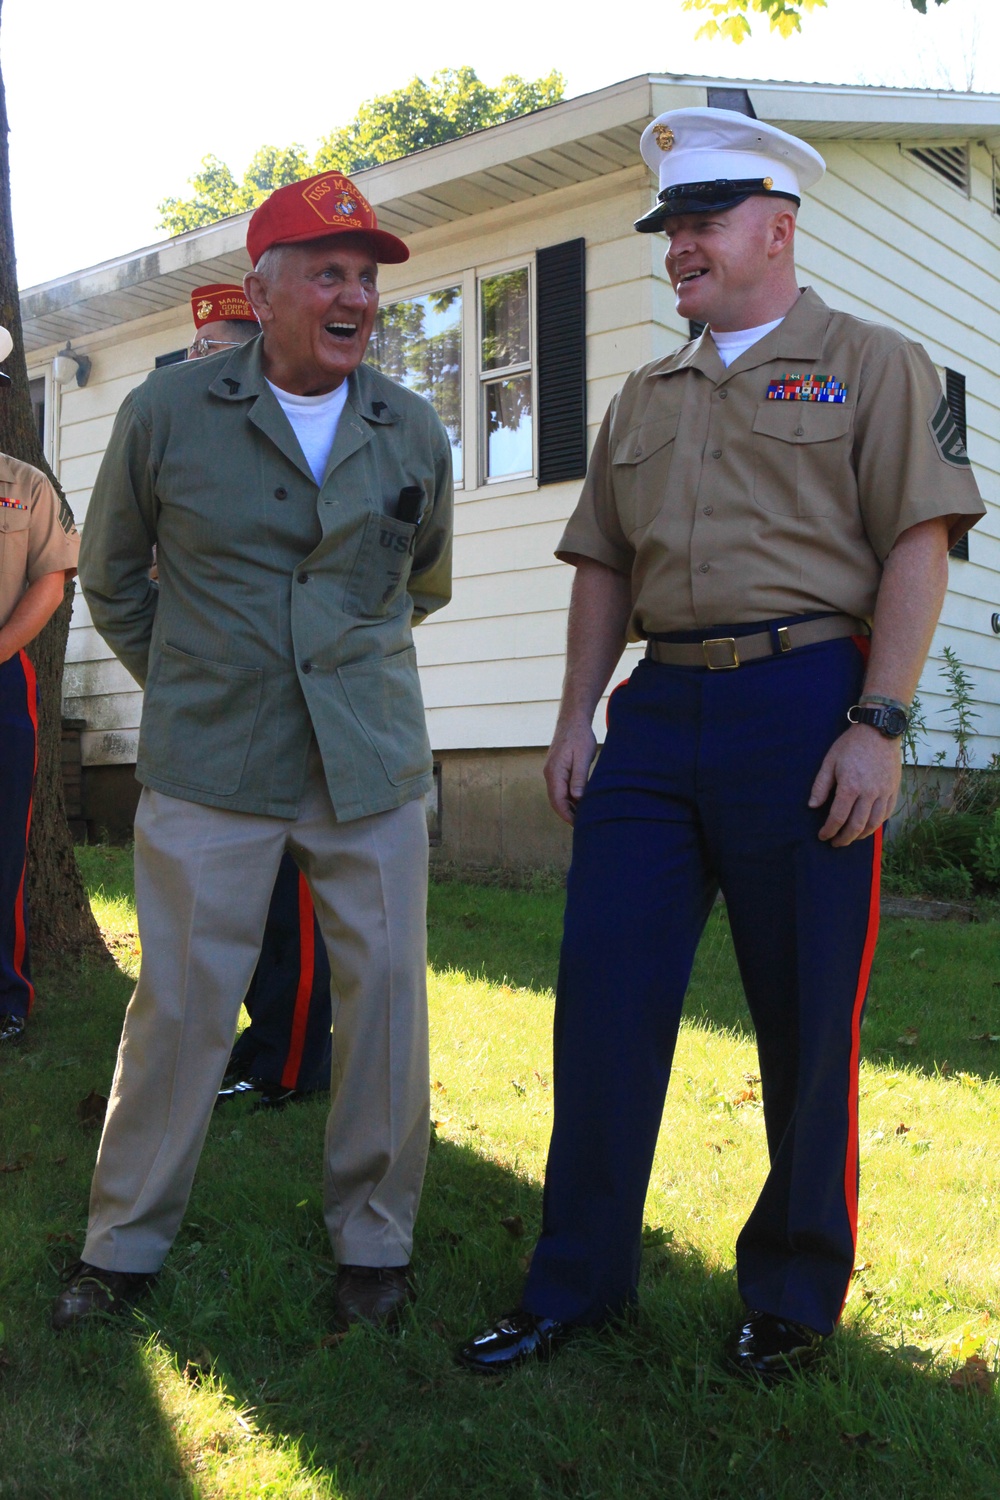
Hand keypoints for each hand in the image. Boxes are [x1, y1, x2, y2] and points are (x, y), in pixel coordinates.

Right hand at [544, 719, 597, 823]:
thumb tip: (577, 798)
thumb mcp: (582, 757)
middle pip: (556, 801)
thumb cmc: (579, 737)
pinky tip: (580, 801)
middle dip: (567, 814)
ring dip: (568, 806)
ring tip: (583, 816)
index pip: (558, 801)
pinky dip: (569, 797)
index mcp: (554, 773)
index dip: (568, 815)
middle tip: (582, 825)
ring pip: (558, 795)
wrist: (572, 720)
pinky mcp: (557, 769)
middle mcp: (550, 774)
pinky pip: (561, 788)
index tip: (579, 825)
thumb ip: (579, 778)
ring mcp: (552, 771)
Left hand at [808, 725, 901, 845]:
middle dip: (845, 838)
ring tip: (851, 838)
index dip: (829, 830)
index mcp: (850, 787)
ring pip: (874, 823)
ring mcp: (884, 792)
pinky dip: (877, 824)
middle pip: (857, 826)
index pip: (838, 817)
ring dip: (861, 835)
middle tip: (836, 843)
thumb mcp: (830, 761)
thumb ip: (821, 786)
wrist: (879, 730)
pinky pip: (887, 814)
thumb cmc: (851, 745)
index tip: (823, 836)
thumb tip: (812, 806)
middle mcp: (869, 793)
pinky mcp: (894, 789)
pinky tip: (869, 826)